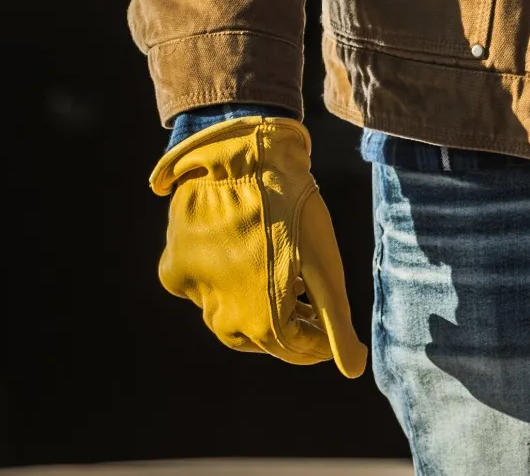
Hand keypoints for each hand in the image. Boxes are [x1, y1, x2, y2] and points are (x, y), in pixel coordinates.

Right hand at [150, 115, 366, 376]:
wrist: (241, 159)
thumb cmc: (293, 209)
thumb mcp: (325, 265)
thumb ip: (335, 321)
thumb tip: (353, 369)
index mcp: (260, 323)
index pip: (298, 348)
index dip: (322, 341)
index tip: (336, 333)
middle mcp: (220, 320)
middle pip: (263, 336)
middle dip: (292, 326)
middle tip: (312, 311)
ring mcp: (194, 295)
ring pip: (230, 316)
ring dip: (259, 309)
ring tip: (286, 289)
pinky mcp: (175, 270)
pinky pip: (204, 288)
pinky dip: (226, 284)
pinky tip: (247, 263)